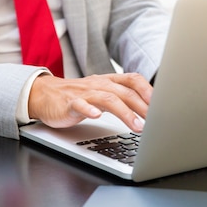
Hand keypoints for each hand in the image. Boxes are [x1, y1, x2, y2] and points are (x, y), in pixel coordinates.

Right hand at [27, 73, 152, 132]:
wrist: (44, 95)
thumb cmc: (76, 96)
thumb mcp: (101, 94)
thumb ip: (121, 98)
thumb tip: (147, 110)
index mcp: (108, 81)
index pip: (133, 80)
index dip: (148, 91)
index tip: (162, 105)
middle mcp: (98, 84)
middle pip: (125, 92)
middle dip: (142, 107)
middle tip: (154, 122)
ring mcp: (83, 93)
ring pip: (107, 99)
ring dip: (125, 112)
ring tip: (137, 126)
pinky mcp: (68, 103)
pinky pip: (79, 104)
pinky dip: (89, 110)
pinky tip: (96, 117)